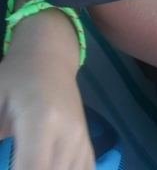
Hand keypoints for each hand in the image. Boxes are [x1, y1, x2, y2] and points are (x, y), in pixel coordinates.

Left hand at [0, 11, 93, 169]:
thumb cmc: (15, 78)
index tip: (10, 165)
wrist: (49, 56)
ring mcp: (82, 139)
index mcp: (43, 120)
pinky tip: (52, 165)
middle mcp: (69, 132)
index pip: (33, 168)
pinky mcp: (87, 143)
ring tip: (29, 162)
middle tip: (16, 161)